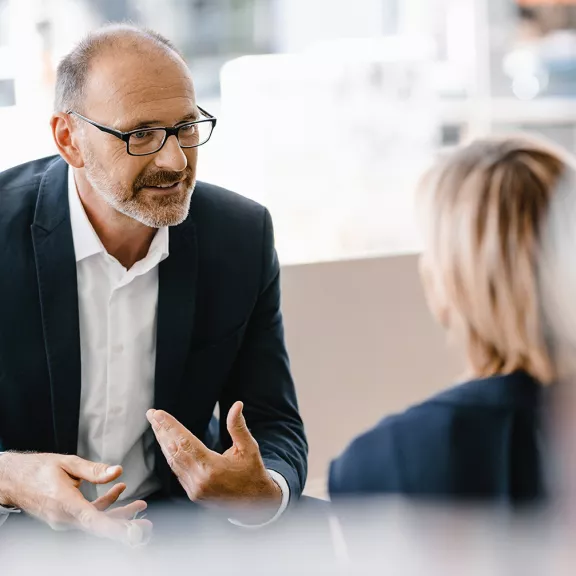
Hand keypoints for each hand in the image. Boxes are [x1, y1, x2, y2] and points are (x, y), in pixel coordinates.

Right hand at [0, 452, 150, 545]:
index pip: (92, 519)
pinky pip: (89, 516)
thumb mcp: (68, 463)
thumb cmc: (39, 469)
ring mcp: (64, 520)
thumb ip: (94, 470)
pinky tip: (120, 490)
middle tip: (147, 526)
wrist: (14, 480)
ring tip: (141, 505)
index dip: (113, 527)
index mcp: (64, 503)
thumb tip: (117, 471)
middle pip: (99, 526)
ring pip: (97, 522)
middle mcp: (64, 517)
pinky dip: (105, 506)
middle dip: (124, 526)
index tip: (131, 531)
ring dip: (119, 515)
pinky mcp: (66, 518)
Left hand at [147, 402, 281, 521]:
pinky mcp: (193, 494)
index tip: (158, 414)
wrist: (257, 504)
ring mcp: (194, 489)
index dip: (170, 426)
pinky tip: (166, 444)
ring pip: (173, 461)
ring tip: (156, 425)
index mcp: (212, 468)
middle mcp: (199, 480)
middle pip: (174, 450)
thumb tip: (237, 405)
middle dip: (161, 430)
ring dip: (163, 442)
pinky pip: (177, 471)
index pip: (185, 442)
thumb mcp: (249, 448)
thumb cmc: (253, 473)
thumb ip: (238, 427)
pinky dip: (171, 455)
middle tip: (152, 414)